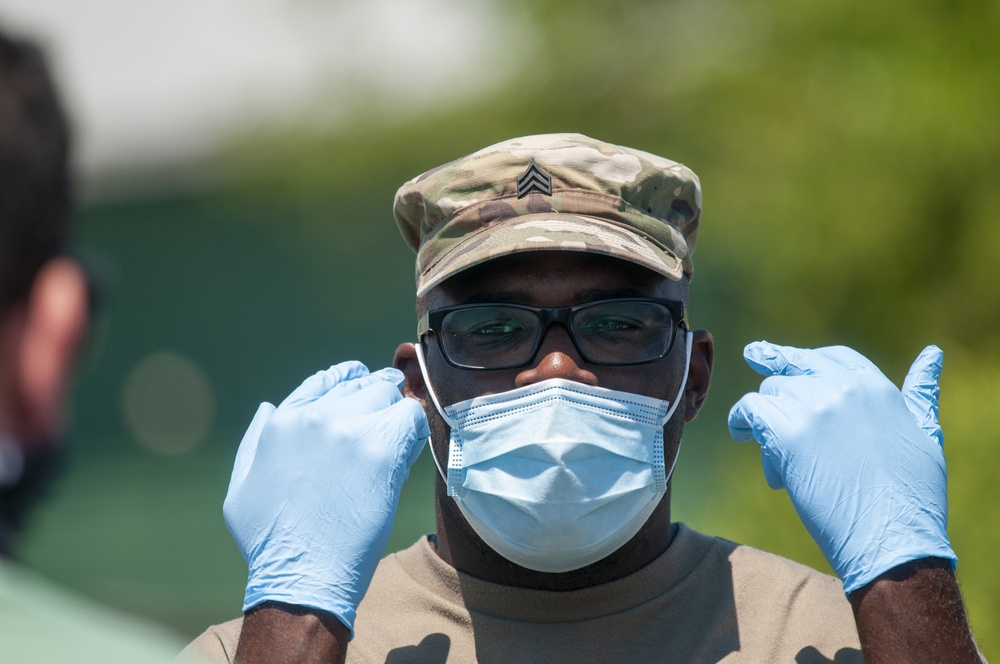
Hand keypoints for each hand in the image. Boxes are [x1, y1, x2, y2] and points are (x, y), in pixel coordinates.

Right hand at [223, 362, 428, 632]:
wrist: (303, 579)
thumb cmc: (271, 545)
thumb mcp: (242, 486)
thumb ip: (255, 440)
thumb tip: (271, 407)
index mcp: (283, 422)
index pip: (324, 381)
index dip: (349, 382)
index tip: (364, 388)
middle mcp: (315, 417)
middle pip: (361, 385)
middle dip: (376, 400)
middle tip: (387, 420)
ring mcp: (349, 430)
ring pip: (388, 395)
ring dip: (395, 414)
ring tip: (398, 438)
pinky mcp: (381, 449)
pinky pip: (411, 416)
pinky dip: (415, 429)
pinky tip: (408, 449)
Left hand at [727, 342, 955, 592]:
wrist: (894, 542)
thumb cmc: (912, 500)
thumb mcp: (925, 434)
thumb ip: (920, 393)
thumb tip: (932, 353)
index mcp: (877, 388)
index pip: (832, 357)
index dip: (806, 362)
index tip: (785, 366)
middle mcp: (843, 388)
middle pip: (794, 373)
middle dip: (782, 395)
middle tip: (766, 412)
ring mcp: (814, 408)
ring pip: (770, 392)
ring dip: (766, 418)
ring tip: (772, 452)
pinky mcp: (787, 434)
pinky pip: (749, 410)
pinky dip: (740, 421)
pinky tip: (742, 436)